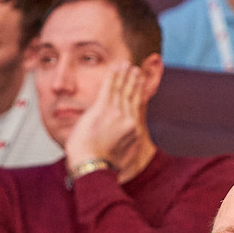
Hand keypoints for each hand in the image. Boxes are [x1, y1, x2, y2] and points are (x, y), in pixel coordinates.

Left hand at [64, 61, 152, 179]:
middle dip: (134, 81)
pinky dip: (113, 75)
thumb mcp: (122, 157)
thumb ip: (125, 147)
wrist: (93, 166)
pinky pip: (109, 87)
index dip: (139, 93)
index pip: (136, 107)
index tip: (140, 85)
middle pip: (131, 96)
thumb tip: (125, 146)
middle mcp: (128, 119)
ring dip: (124, 75)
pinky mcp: (102, 108)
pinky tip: (116, 67)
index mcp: (133, 131)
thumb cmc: (102, 167)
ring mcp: (116, 113)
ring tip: (127, 66)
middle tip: (137, 71)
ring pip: (122, 89)